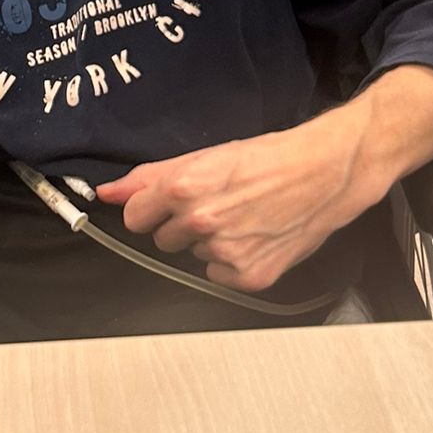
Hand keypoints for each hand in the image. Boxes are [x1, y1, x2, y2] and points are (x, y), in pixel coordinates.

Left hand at [95, 115, 385, 295]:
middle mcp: (202, 222)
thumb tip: (107, 193)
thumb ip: (149, 177)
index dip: (150, 210)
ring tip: (242, 217)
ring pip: (193, 255)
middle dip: (181, 225)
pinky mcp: (249, 276)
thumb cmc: (268, 159)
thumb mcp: (205, 157)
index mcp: (185, 188)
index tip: (167, 205)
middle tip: (216, 205)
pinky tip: (254, 237)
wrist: (324, 173)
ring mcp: (226, 252)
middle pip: (163, 239)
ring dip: (209, 241)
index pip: (135, 217)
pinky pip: (219, 274)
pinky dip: (233, 261)